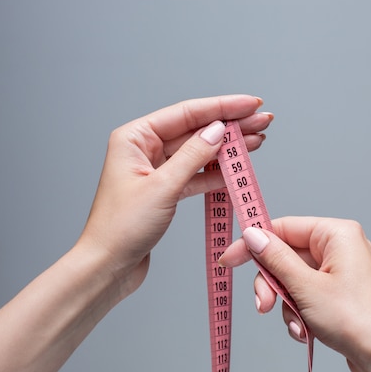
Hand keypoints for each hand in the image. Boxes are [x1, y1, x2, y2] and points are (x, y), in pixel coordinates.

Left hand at [79, 94, 271, 298]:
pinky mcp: (165, 191)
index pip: (187, 113)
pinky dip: (217, 173)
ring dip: (228, 149)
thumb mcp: (162, 188)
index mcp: (135, 138)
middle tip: (262, 121)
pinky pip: (196, 175)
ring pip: (199, 153)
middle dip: (231, 126)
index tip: (250, 104)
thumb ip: (193, 156)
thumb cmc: (120, 229)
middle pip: (196, 130)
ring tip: (258, 141)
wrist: (107, 267)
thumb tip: (218, 130)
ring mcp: (155, 170)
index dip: (223, 107)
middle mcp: (144, 149)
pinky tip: (237, 168)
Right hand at [219, 217, 370, 371]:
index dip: (253, 244)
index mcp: (336, 234)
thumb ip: (274, 258)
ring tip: (296, 325)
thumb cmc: (358, 319)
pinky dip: (300, 313)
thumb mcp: (305, 287)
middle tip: (263, 305)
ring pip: (293, 280)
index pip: (283, 227)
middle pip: (286, 256)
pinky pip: (306, 295)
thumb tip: (252, 235)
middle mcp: (340, 248)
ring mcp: (340, 272)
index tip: (229, 260)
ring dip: (286, 305)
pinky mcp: (340, 294)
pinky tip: (305, 332)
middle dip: (272, 285)